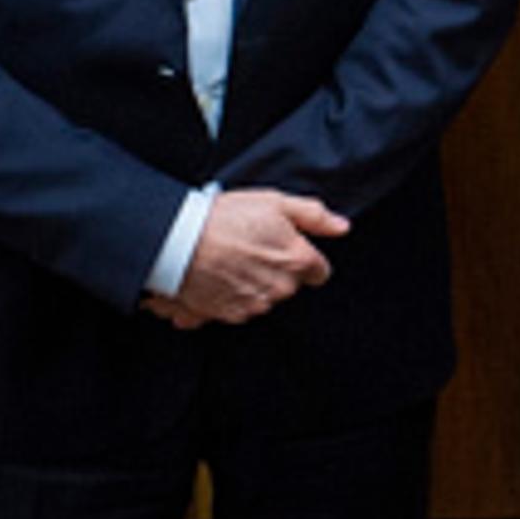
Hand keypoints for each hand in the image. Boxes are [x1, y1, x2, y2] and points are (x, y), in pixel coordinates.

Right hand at [154, 189, 348, 326]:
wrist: (177, 242)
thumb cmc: (224, 219)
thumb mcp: (275, 203)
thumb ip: (314, 217)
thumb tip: (342, 227)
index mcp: (297, 262)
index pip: (319, 272)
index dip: (303, 259)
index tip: (286, 250)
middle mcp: (280, 288)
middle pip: (289, 285)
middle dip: (276, 271)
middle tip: (250, 249)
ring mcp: (255, 304)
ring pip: (264, 297)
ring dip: (252, 284)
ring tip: (229, 261)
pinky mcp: (229, 315)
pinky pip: (237, 307)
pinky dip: (229, 296)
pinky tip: (216, 277)